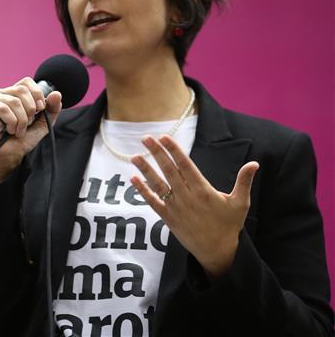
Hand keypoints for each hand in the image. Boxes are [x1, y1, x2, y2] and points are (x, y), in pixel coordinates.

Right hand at [0, 78, 62, 186]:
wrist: (8, 156)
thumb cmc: (21, 140)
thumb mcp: (42, 123)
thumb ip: (51, 109)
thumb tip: (56, 94)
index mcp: (13, 94)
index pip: (26, 82)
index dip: (36, 94)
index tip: (39, 110)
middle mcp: (1, 93)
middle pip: (22, 90)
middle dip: (30, 110)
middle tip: (26, 124)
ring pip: (14, 101)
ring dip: (21, 120)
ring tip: (17, 130)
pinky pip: (3, 109)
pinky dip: (11, 122)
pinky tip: (8, 130)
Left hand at [130, 135, 258, 279]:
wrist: (218, 251)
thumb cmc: (229, 225)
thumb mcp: (240, 203)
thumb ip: (244, 182)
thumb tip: (255, 164)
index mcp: (204, 191)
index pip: (186, 166)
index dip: (175, 151)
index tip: (164, 137)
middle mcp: (188, 197)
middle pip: (169, 171)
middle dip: (157, 153)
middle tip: (146, 138)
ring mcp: (176, 208)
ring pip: (158, 185)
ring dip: (145, 170)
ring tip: (134, 156)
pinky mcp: (168, 218)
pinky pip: (153, 202)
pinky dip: (143, 191)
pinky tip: (133, 179)